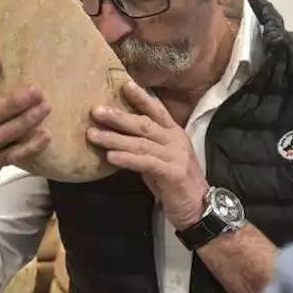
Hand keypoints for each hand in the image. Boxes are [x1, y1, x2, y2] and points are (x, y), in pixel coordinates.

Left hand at [87, 81, 208, 227]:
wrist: (199, 208)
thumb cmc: (174, 183)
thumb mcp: (159, 158)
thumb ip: (144, 145)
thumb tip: (116, 134)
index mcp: (174, 133)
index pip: (157, 110)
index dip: (141, 97)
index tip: (123, 84)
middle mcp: (175, 141)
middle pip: (144, 124)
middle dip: (118, 116)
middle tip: (95, 110)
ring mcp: (176, 156)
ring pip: (141, 143)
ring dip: (115, 138)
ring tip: (93, 135)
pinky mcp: (173, 174)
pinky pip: (146, 163)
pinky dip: (127, 159)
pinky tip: (110, 156)